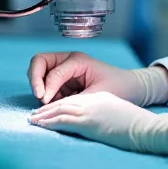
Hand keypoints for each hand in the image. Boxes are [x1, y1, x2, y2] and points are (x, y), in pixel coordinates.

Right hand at [26, 52, 167, 105]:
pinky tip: (53, 105)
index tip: (47, 102)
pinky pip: (46, 86)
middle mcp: (68, 62)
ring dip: (39, 87)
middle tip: (40, 98)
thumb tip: (51, 108)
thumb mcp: (96, 95)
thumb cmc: (118, 88)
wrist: (132, 89)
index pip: (52, 70)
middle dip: (35, 79)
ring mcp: (64, 71)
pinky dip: (45, 95)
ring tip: (47, 103)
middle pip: (38, 62)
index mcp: (77, 60)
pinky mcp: (64, 83)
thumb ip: (72, 101)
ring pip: (39, 73)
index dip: (47, 87)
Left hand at [28, 92, 167, 155]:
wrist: (143, 127)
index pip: (74, 98)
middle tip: (35, 114)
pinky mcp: (87, 121)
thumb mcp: (117, 110)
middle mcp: (92, 100)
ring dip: (45, 114)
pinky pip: (63, 119)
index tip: (50, 108)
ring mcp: (89, 110)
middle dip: (48, 107)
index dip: (60, 103)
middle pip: (64, 101)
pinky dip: (50, 121)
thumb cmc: (135, 122)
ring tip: (33, 120)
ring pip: (60, 108)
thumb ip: (104, 110)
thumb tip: (97, 118)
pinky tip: (41, 124)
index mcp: (99, 97)